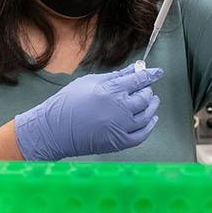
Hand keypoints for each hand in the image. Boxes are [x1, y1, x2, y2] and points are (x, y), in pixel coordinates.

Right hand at [15, 64, 162, 160]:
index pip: (139, 80)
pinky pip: (141, 135)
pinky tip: (150, 120)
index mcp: (111, 91)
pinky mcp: (118, 142)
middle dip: (148, 90)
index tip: (157, 72)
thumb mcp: (90, 82)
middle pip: (144, 98)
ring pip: (146, 116)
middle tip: (146, 87)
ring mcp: (120, 128)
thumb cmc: (68, 103)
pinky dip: (149, 126)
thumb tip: (133, 69)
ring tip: (152, 101)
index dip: (150, 74)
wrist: (54, 130)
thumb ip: (115, 76)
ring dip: (152, 107)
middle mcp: (119, 109)